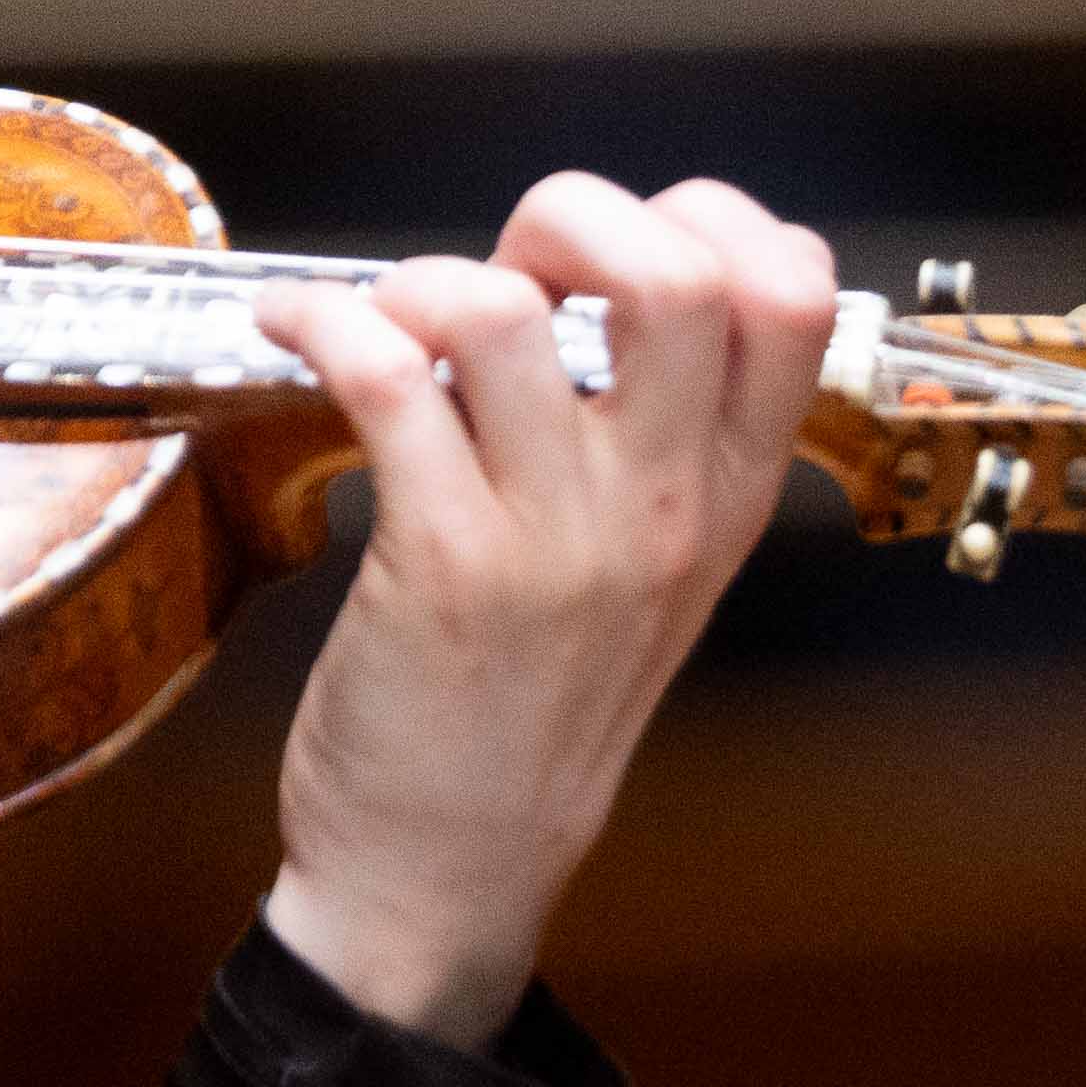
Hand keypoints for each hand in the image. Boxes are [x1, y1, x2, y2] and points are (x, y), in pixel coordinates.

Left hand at [243, 171, 842, 1039]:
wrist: (455, 869)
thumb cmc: (534, 708)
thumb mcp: (648, 578)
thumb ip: (650, 444)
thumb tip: (584, 295)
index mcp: (724, 496)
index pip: (792, 298)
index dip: (710, 221)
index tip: (615, 250)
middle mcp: (660, 504)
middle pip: (680, 273)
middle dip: (575, 217)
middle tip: (507, 271)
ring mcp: (554, 534)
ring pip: (510, 312)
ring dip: (429, 279)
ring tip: (392, 321)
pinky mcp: (439, 560)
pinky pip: (387, 377)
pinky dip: (322, 322)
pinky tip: (293, 332)